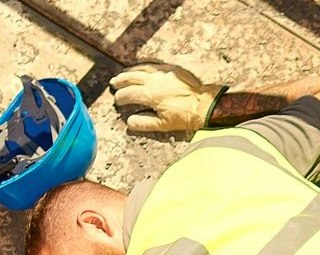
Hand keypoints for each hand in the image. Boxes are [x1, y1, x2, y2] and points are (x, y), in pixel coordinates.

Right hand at [110, 62, 225, 133]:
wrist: (205, 104)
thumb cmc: (185, 117)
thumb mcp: (163, 125)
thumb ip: (144, 123)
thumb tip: (129, 122)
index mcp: (150, 95)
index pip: (129, 94)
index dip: (121, 98)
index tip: (117, 101)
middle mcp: (154, 80)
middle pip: (132, 78)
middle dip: (121, 81)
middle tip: (114, 84)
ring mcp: (163, 72)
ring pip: (141, 69)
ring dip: (130, 72)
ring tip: (123, 75)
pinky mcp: (172, 68)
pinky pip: (153, 64)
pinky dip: (143, 66)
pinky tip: (140, 68)